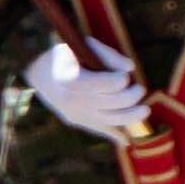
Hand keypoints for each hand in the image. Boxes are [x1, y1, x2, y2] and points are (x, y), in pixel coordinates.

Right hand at [24, 42, 150, 139]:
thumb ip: (107, 54)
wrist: (40, 76)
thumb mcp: (82, 46)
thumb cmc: (67, 57)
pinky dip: (119, 134)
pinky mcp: (80, 122)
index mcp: (67, 79)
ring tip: (145, 109)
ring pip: (109, 120)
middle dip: (130, 97)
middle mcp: (71, 100)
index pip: (98, 85)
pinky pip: (103, 130)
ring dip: (131, 117)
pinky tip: (132, 138)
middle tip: (140, 89)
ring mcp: (76, 114)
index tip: (125, 76)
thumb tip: (130, 68)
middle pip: (108, 104)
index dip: (116, 81)